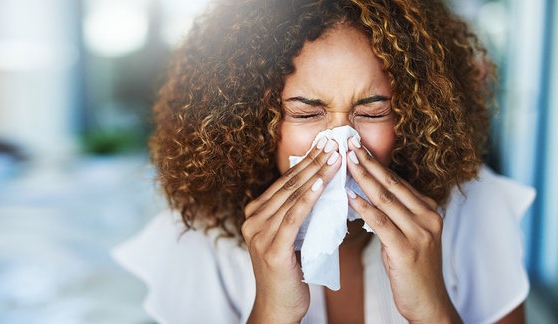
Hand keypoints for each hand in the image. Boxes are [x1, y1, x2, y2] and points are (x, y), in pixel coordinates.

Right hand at [242, 138, 341, 323]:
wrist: (278, 307)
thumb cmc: (288, 272)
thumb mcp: (290, 237)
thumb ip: (295, 214)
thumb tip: (319, 187)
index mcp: (255, 214)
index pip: (284, 182)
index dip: (305, 162)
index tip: (325, 145)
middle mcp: (252, 220)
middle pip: (288, 184)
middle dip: (313, 161)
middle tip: (333, 143)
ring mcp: (259, 234)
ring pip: (292, 196)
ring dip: (316, 174)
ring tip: (334, 157)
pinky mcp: (272, 248)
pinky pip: (294, 216)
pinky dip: (309, 198)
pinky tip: (322, 183)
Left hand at [345, 138, 461, 322]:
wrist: (428, 303)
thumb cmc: (412, 268)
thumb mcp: (407, 234)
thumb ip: (394, 213)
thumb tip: (365, 192)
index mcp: (428, 210)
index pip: (398, 181)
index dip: (376, 162)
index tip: (357, 147)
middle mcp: (427, 217)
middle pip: (392, 184)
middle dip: (368, 162)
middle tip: (349, 143)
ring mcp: (420, 233)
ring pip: (386, 198)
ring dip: (363, 177)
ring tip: (346, 161)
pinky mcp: (407, 249)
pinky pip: (381, 222)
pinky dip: (364, 207)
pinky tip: (349, 196)